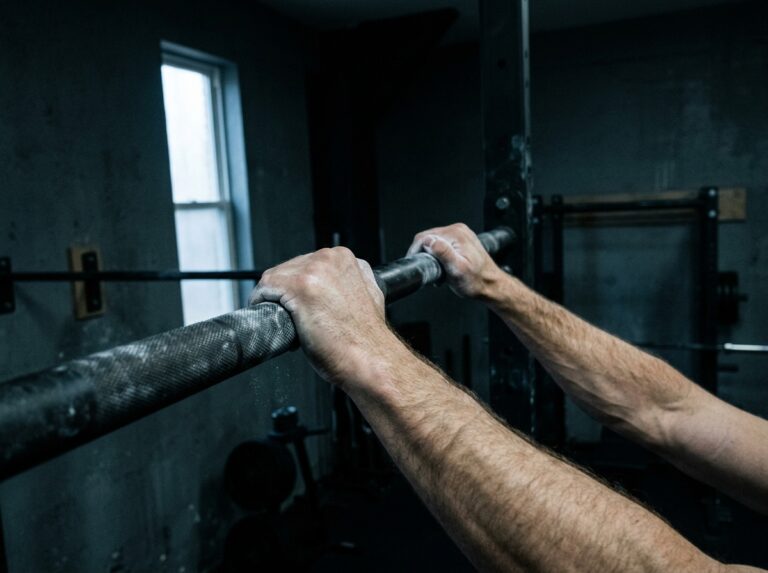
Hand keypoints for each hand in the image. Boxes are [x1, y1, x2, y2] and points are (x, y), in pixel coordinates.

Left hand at [249, 247, 398, 385]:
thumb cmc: (366, 338)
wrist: (369, 359)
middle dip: (285, 293)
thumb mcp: (368, 297)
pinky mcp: (300, 286)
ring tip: (285, 321)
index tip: (296, 304)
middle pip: (288, 269)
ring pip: (275, 277)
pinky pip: (266, 287)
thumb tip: (338, 288)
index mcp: (345, 258)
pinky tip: (271, 317)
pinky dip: (261, 302)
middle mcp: (330, 259)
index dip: (297, 286)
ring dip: (274, 299)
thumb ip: (353, 284)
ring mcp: (315, 271)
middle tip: (291, 317)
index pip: (306, 264)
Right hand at [407, 223, 502, 298]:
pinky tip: (444, 266)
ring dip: (431, 256)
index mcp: (456, 234)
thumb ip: (443, 253)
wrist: (490, 285)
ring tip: (439, 270)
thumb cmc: (476, 281)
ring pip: (434, 242)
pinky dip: (438, 255)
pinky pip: (442, 244)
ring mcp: (460, 234)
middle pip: (428, 238)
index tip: (418, 265)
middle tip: (430, 270)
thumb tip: (429, 241)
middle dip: (424, 255)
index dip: (416, 251)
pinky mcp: (460, 240)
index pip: (425, 237)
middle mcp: (458, 230)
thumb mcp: (457, 270)